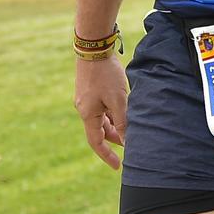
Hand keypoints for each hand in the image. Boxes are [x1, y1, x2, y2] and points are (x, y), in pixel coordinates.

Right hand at [74, 54, 128, 169]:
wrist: (93, 47)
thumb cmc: (105, 74)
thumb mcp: (118, 100)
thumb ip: (123, 121)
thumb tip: (127, 142)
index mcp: (88, 114)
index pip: (96, 142)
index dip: (107, 156)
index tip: (118, 166)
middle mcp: (84, 109)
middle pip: (99, 131)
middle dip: (114, 139)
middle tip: (130, 145)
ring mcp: (86, 99)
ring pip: (101, 119)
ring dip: (114, 125)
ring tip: (130, 127)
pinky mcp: (90, 90)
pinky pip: (100, 108)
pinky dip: (111, 113)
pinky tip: (122, 109)